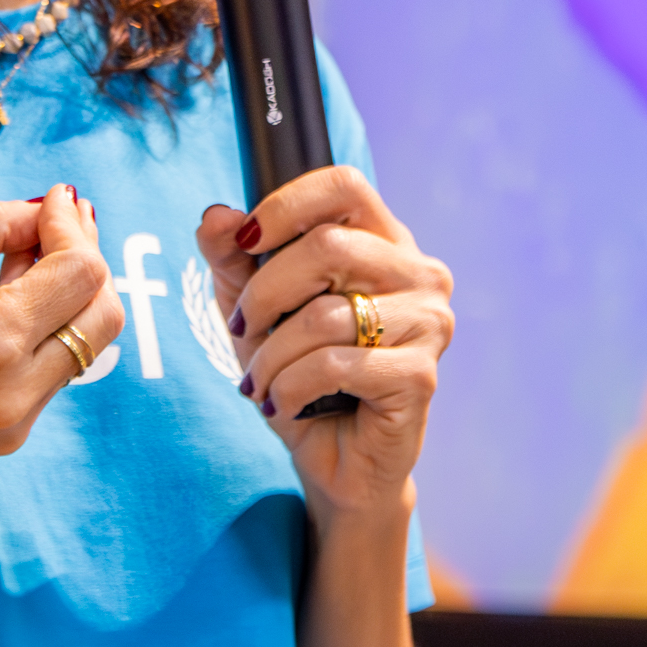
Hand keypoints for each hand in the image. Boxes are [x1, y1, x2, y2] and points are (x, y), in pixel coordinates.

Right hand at [0, 187, 123, 521]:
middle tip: (56, 221)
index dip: (73, 226)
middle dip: (88, 259)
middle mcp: (18, 391)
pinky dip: (44, 331)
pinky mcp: (0, 440)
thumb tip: (31, 209)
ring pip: (81, 348)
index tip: (52, 198)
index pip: (81, 273)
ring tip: (28, 251)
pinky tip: (9, 298)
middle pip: (103, 314)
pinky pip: (48, 375)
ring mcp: (14, 424)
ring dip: (68, 296)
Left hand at [198, 168, 451, 527]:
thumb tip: (216, 218)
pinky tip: (285, 403)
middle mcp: (420, 273)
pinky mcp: (420, 374)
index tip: (245, 242)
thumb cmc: (302, 375)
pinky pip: (336, 364)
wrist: (337, 461)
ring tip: (260, 381)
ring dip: (272, 354)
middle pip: (329, 245)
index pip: (343, 185)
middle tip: (239, 329)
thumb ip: (233, 260)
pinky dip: (292, 386)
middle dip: (264, 293)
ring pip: (326, 314)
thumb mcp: (255, 311)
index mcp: (385, 242)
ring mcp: (429, 323)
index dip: (285, 205)